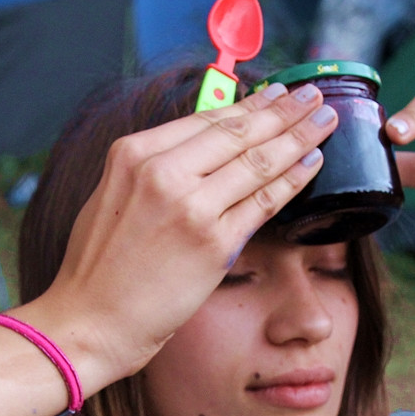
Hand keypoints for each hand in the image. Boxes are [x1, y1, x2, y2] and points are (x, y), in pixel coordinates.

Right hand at [24, 83, 335, 387]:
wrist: (89, 322)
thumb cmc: (100, 266)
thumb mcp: (116, 195)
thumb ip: (155, 168)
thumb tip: (204, 148)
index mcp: (133, 153)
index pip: (207, 120)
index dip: (250, 104)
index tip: (276, 94)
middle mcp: (162, 172)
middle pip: (238, 132)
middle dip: (284, 111)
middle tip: (314, 96)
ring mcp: (191, 208)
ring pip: (258, 161)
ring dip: (299, 136)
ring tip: (325, 119)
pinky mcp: (213, 244)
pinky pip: (264, 202)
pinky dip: (294, 178)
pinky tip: (313, 162)